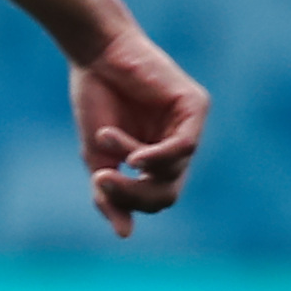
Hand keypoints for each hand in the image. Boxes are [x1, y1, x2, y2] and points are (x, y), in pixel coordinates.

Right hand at [70, 27, 207, 238]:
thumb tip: (125, 235)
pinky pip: (185, 148)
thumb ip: (110, 194)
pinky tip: (134, 156)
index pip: (156, 199)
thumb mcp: (97, 157)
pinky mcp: (195, 106)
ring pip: (173, 172)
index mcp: (158, 158)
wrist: (94, 55)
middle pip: (168, 193)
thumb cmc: (95, 99)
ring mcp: (190, 125)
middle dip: (134, 194)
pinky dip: (157, 157)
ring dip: (133, 164)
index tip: (98, 184)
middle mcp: (179, 144)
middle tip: (102, 180)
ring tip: (107, 139)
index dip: (128, 202)